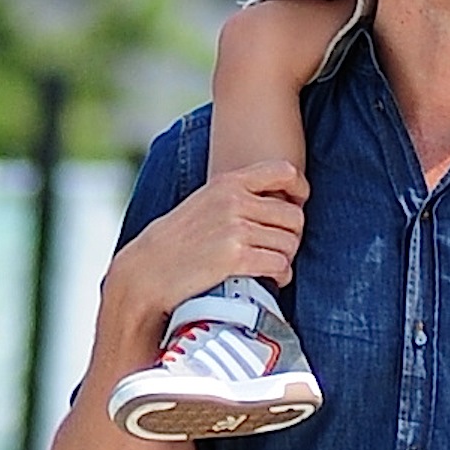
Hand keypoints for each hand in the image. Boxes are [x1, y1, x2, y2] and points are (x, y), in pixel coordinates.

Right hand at [114, 160, 307, 312]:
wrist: (149, 269)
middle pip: (294, 216)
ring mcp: (235, 229)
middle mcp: (234, 201)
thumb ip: (238, 196)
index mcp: (228, 183)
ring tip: (271, 265)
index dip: (300, 189)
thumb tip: (284, 201)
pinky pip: (280, 265)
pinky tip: (271, 278)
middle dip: (292, 235)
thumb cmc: (179, 240)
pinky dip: (281, 275)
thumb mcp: (206, 203)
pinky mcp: (236, 257)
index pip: (284, 171)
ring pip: (290, 243)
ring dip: (286, 258)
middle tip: (279, 248)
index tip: (297, 204)